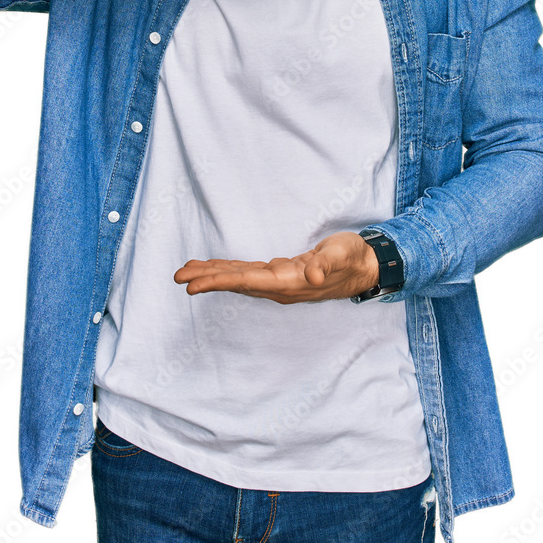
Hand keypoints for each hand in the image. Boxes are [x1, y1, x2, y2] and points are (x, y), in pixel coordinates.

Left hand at [173, 231, 379, 304]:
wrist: (365, 267)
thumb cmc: (351, 258)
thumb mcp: (340, 256)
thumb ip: (325, 265)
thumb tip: (312, 277)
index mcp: (288, 282)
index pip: (245, 281)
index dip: (217, 282)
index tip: (192, 285)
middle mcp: (279, 286)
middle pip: (236, 282)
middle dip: (207, 279)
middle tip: (178, 276)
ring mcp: (279, 283)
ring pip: (239, 278)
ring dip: (213, 275)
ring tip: (187, 271)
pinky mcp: (281, 275)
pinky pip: (247, 274)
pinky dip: (228, 271)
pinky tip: (216, 269)